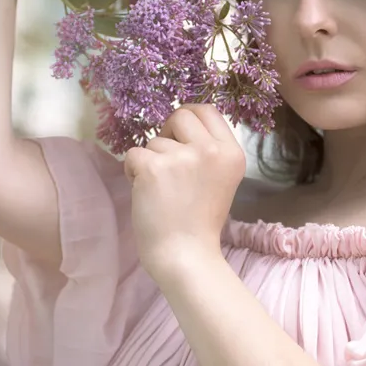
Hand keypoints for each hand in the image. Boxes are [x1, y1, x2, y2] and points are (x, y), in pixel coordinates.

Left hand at [123, 105, 246, 277]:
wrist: (186, 256)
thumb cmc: (200, 223)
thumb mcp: (220, 180)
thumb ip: (207, 152)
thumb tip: (177, 127)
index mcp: (231, 153)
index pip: (208, 110)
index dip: (189, 118)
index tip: (179, 135)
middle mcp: (210, 150)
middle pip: (180, 115)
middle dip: (167, 133)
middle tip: (165, 161)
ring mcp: (181, 158)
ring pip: (154, 140)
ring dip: (151, 161)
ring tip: (161, 191)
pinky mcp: (153, 168)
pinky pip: (133, 155)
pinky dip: (133, 173)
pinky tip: (145, 194)